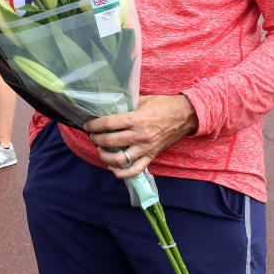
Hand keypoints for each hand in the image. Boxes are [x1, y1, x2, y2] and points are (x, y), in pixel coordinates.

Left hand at [83, 94, 197, 178]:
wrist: (185, 116)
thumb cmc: (164, 105)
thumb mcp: (143, 100)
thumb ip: (126, 105)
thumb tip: (109, 107)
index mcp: (137, 119)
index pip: (108, 124)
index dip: (94, 125)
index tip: (87, 125)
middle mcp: (140, 135)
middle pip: (110, 141)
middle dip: (96, 139)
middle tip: (92, 136)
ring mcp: (146, 148)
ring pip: (120, 159)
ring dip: (105, 156)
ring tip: (100, 151)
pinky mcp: (152, 156)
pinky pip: (135, 170)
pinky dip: (121, 173)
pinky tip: (113, 168)